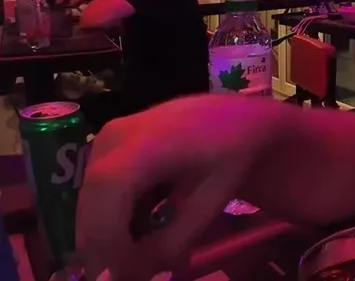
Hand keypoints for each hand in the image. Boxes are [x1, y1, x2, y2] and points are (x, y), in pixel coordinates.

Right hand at [77, 95, 271, 279]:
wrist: (236, 119)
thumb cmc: (233, 155)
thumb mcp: (214, 200)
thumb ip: (174, 240)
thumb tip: (133, 274)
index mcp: (149, 141)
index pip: (109, 191)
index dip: (108, 240)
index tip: (124, 276)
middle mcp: (115, 136)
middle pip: (91, 205)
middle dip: (106, 251)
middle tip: (131, 277)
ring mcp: (104, 140)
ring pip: (89, 206)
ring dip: (109, 238)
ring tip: (144, 256)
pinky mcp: (102, 150)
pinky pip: (96, 196)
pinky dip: (113, 221)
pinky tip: (143, 230)